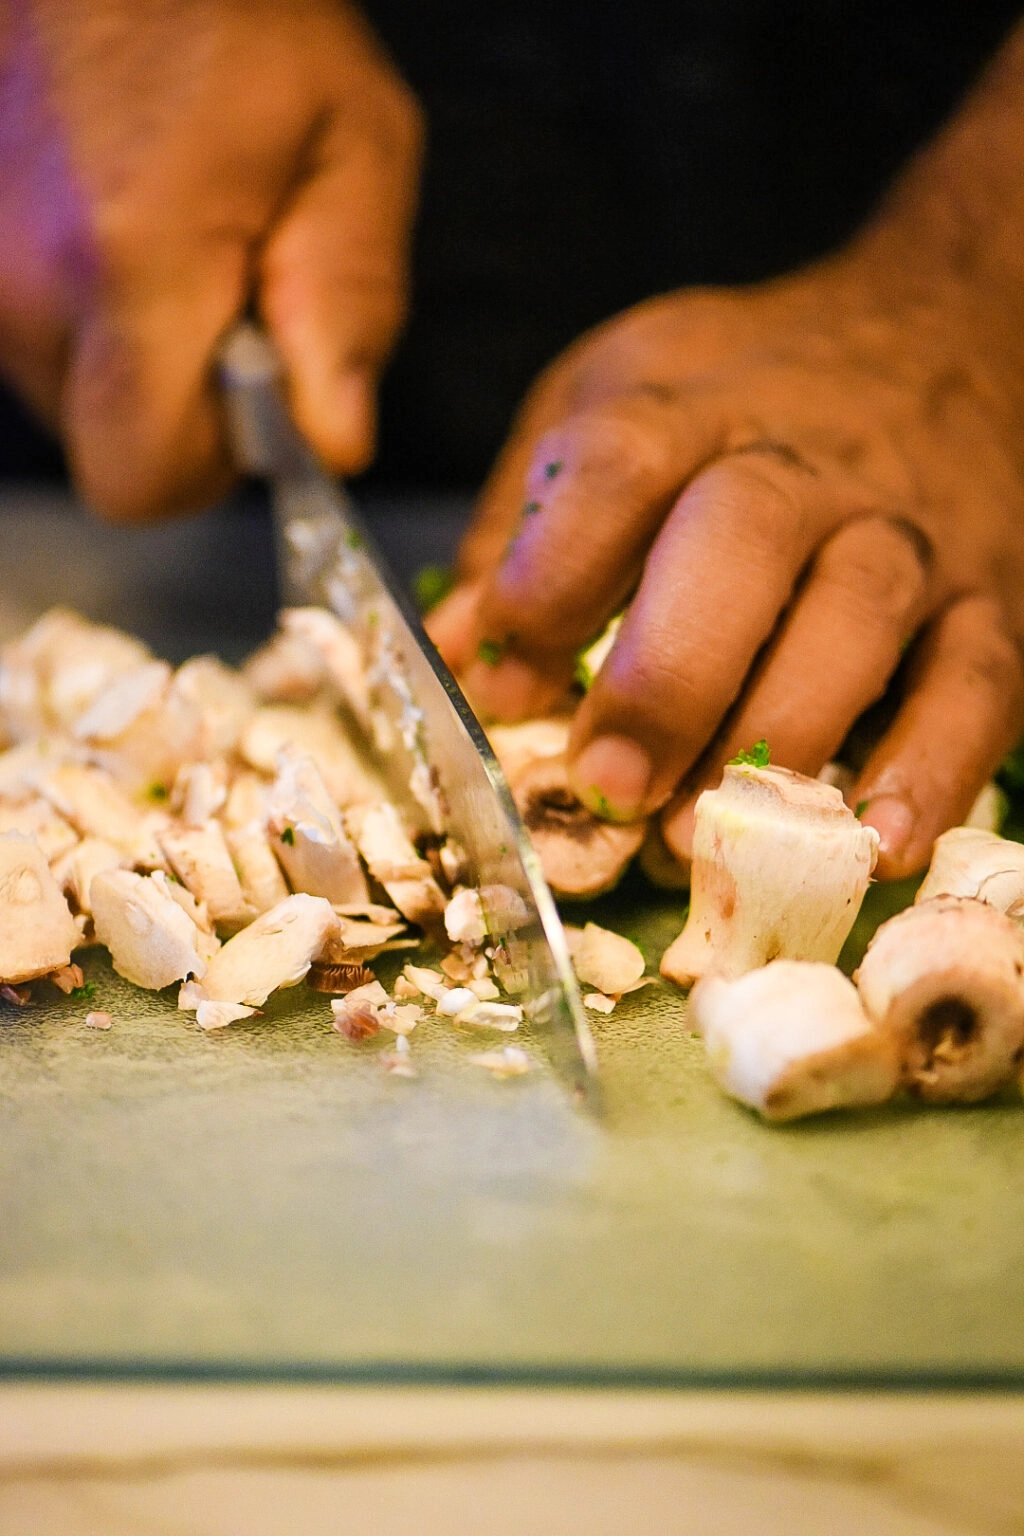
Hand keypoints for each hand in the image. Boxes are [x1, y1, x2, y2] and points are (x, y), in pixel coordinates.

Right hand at [0, 0, 420, 518]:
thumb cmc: (238, 7)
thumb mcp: (352, 143)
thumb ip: (350, 305)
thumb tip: (333, 439)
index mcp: (131, 265)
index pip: (141, 479)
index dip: (208, 467)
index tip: (256, 402)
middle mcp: (25, 280)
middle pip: (106, 442)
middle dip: (181, 403)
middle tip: (231, 295)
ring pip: (71, 389)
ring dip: (138, 347)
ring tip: (182, 234)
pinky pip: (42, 329)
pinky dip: (96, 306)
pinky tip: (131, 219)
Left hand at [429, 246, 1023, 880]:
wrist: (934, 336)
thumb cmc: (737, 400)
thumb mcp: (612, 405)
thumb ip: (530, 524)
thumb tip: (454, 656)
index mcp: (687, 407)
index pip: (618, 465)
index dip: (552, 573)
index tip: (499, 681)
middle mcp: (803, 462)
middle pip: (743, 541)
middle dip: (670, 673)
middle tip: (609, 785)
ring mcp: (905, 531)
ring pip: (858, 617)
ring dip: (781, 733)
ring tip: (702, 838)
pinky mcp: (989, 602)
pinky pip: (974, 686)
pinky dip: (931, 770)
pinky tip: (874, 847)